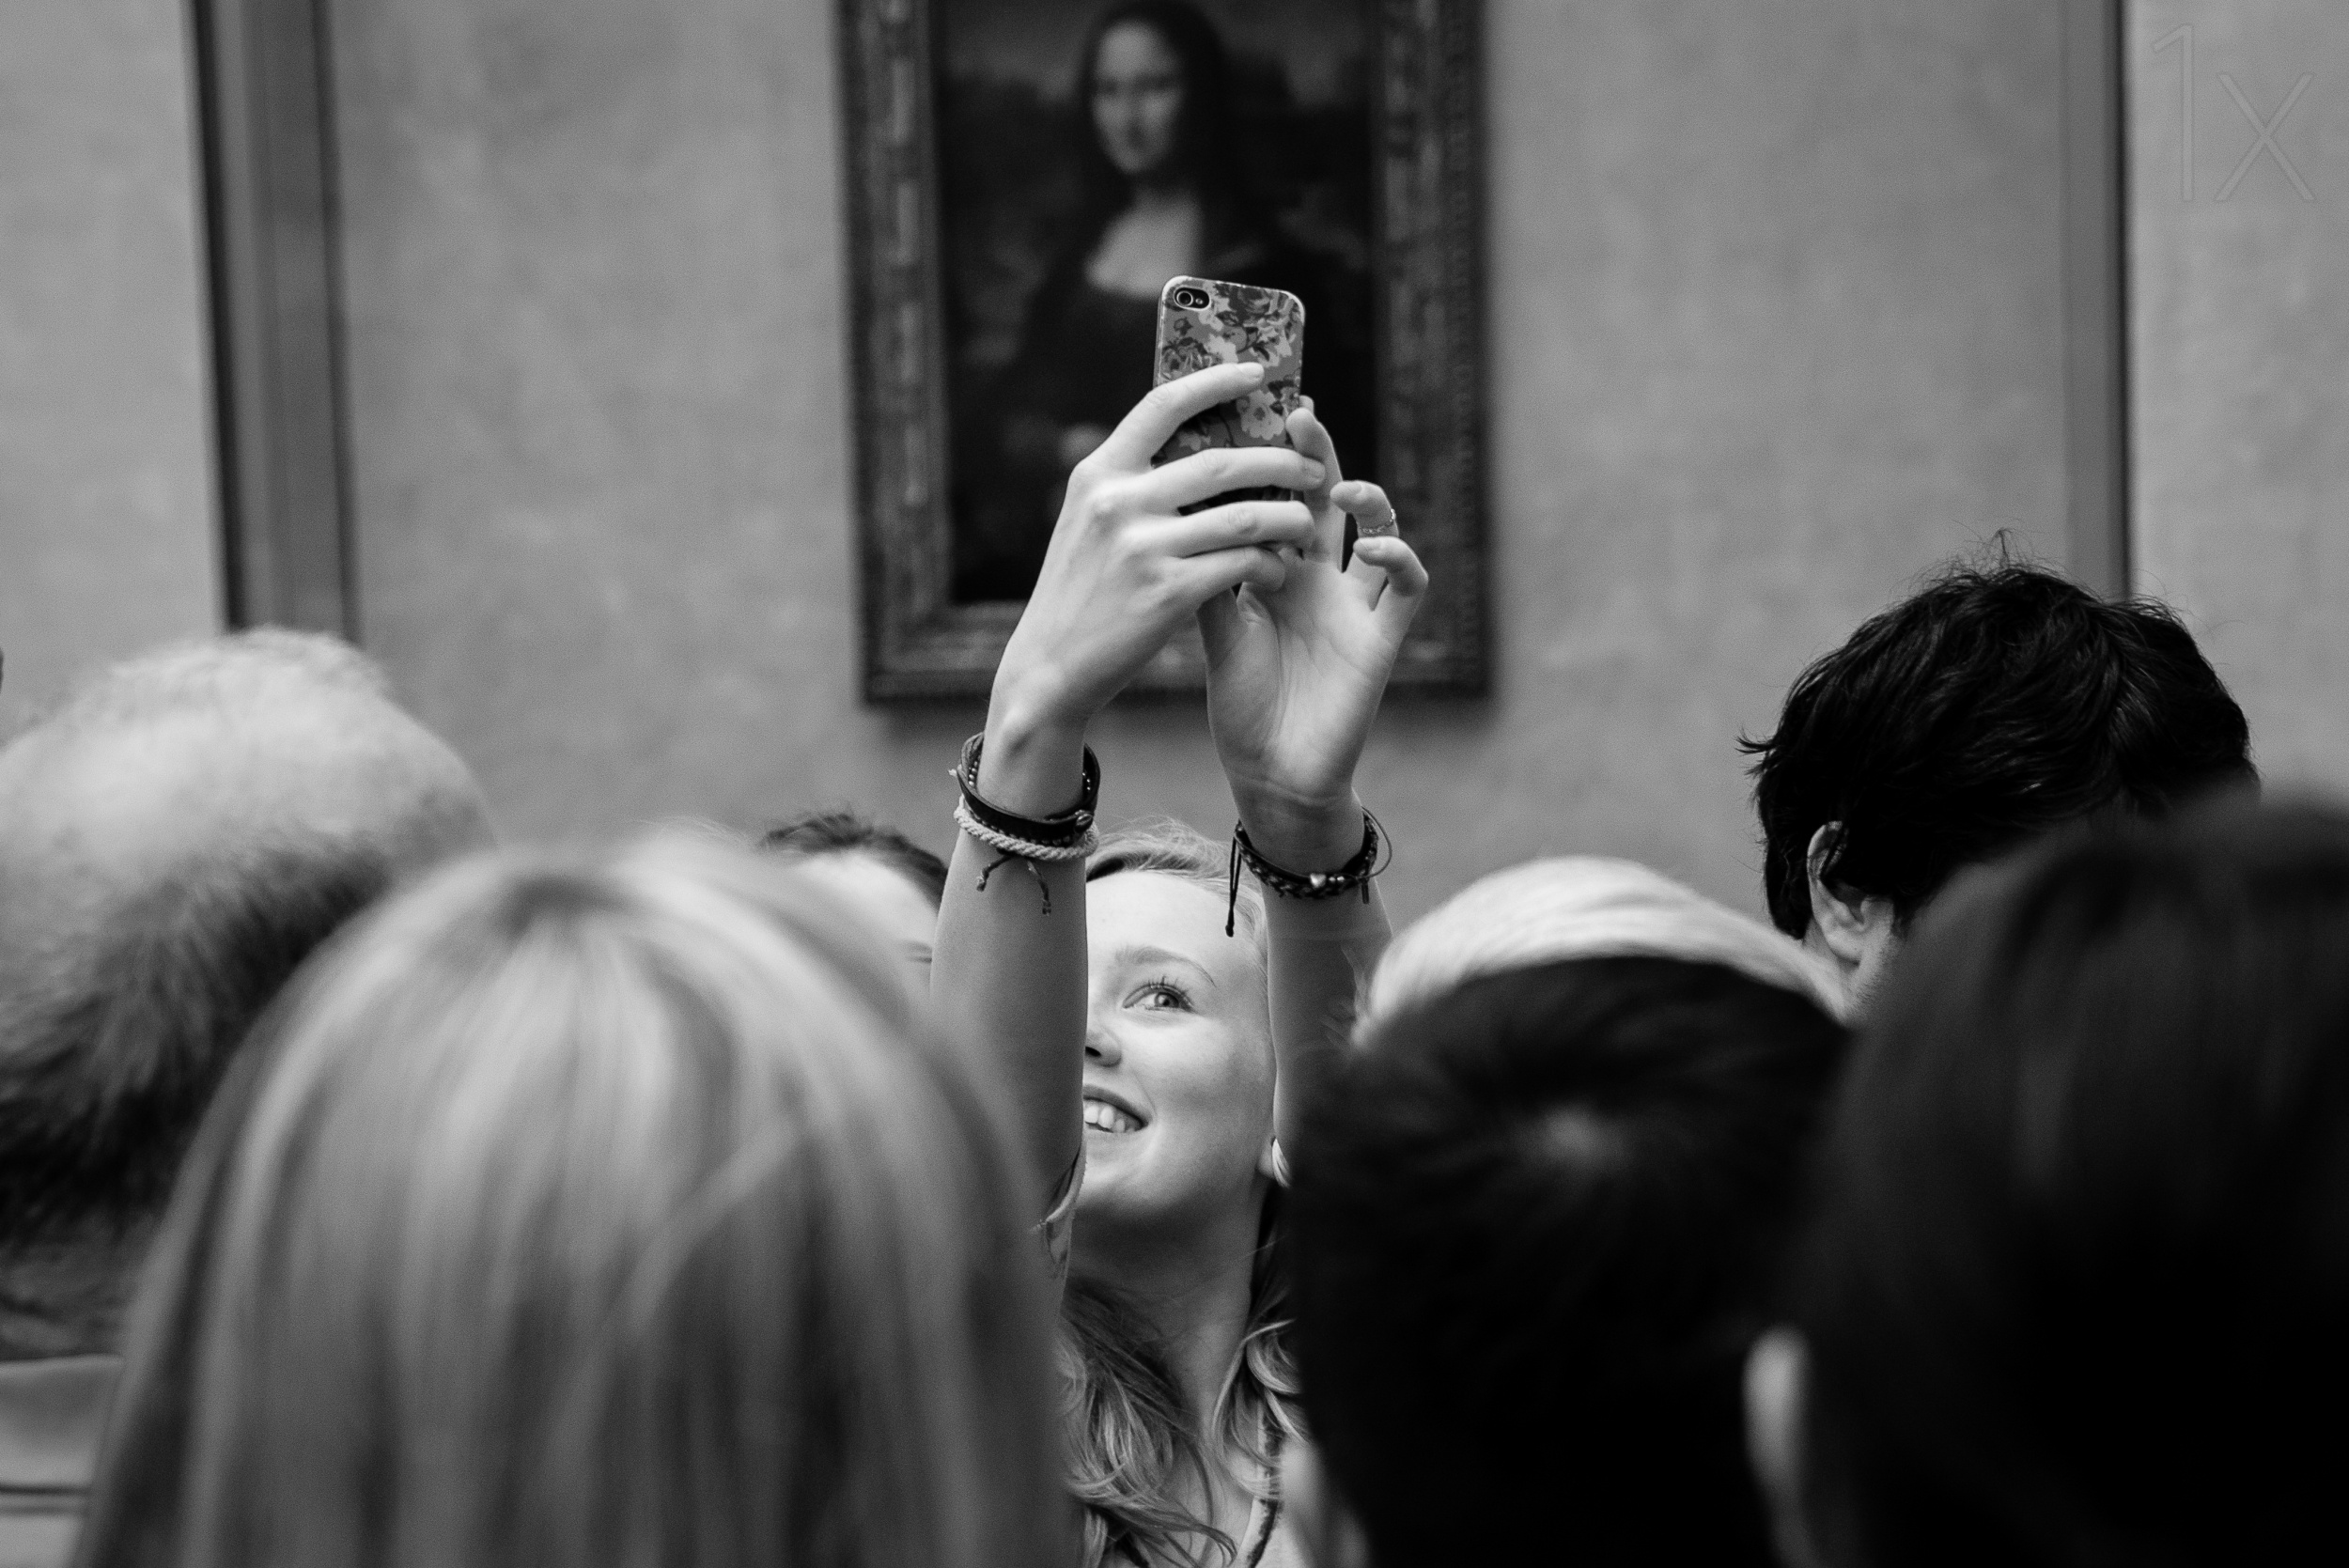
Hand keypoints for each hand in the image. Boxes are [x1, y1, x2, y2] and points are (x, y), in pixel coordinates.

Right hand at [982, 364, 1326, 812]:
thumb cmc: (1079, 592)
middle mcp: (1118, 501)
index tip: (1258, 373)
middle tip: (1311, 469)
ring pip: (1244, 516)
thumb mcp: (1088, 522)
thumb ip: (1129, 483)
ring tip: (1307, 525)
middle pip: (1222, 461)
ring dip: (1287, 518)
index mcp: (1099, 473)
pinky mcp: (1166, 592)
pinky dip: (1270, 565)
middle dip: (1279, 462)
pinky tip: (1279, 571)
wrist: (1050, 666)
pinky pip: (1241, 565)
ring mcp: (1142, 547)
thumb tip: (1193, 444)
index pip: (1163, 405)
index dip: (1216, 381)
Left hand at [1200, 404, 1428, 868]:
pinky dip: (1400, 557)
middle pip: (1325, 500)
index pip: (1276, 501)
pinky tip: (1375, 545)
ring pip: (1379, 527)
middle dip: (1315, 457)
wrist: (1271, 774)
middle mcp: (1321, 578)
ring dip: (1367, 498)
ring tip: (1339, 487)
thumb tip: (1181, 507)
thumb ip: (1209, 572)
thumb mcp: (1214, 630)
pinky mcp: (1383, 637)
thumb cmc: (1243, 707)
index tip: (1243, 418)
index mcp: (1278, 572)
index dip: (1267, 464)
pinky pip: (1407, 585)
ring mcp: (1356, 604)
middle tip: (1297, 416)